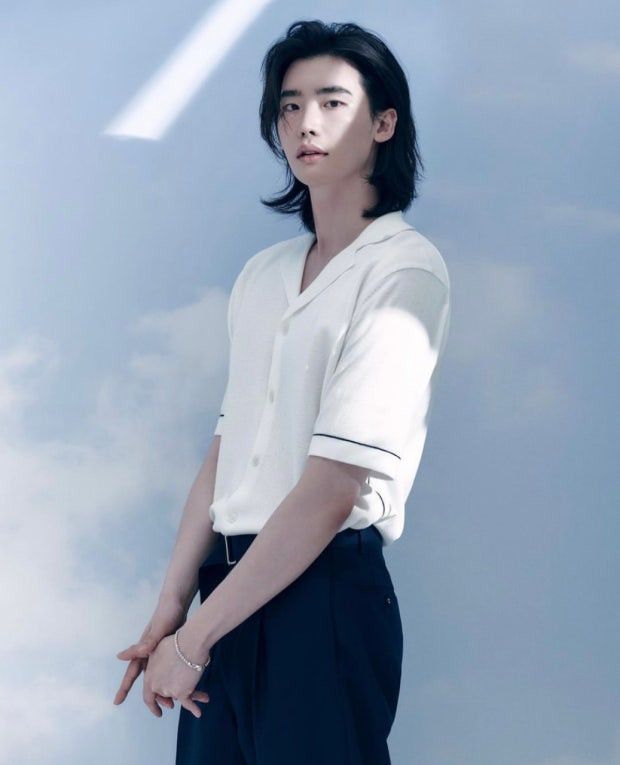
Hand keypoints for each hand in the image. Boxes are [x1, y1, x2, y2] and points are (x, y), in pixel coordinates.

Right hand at [114, 596, 205, 714]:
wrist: (179, 602)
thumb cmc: (166, 614)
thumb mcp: (157, 630)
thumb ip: (144, 644)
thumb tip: (120, 656)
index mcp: (143, 650)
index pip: (132, 672)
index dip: (125, 687)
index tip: (116, 702)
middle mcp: (149, 653)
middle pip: (148, 678)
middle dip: (151, 694)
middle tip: (157, 711)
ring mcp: (160, 652)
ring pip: (160, 675)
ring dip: (165, 688)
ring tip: (174, 704)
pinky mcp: (170, 649)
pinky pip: (170, 668)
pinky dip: (175, 677)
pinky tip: (183, 685)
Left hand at [143, 632, 209, 718]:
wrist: (190, 642)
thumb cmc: (173, 641)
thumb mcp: (153, 645)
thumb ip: (137, 652)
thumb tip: (118, 656)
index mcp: (149, 676)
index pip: (148, 695)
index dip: (152, 704)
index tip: (157, 711)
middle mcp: (156, 685)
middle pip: (164, 696)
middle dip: (170, 700)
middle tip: (173, 705)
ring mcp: (169, 690)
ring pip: (177, 697)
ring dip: (189, 697)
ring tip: (202, 698)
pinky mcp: (182, 692)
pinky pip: (188, 702)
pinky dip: (194, 707)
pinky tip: (198, 712)